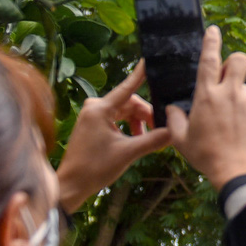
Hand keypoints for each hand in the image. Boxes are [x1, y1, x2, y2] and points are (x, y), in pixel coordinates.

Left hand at [55, 63, 172, 212]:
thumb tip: (174, 132)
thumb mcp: (128, 153)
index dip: (140, 74)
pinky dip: (128, 127)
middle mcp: (94, 107)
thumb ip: (153, 140)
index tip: (150, 60)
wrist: (71, 185)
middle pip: (129, 103)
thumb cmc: (95, 168)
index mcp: (100, 109)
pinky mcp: (92, 124)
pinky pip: (116, 119)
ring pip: (124, 112)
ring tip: (149, 137)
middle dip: (145, 115)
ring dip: (138, 122)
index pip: (127, 87)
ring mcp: (92, 115)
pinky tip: (137, 138)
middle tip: (160, 129)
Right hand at [165, 26, 245, 189]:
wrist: (238, 169)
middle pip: (238, 60)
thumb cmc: (206, 155)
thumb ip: (174, 120)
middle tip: (227, 76)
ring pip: (245, 87)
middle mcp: (230, 93)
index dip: (211, 41)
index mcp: (207, 96)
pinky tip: (242, 128)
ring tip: (232, 122)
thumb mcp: (181, 140)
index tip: (213, 30)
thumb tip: (171, 108)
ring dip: (238, 96)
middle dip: (233, 61)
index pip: (209, 60)